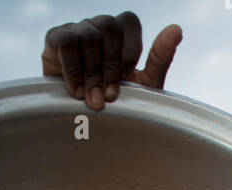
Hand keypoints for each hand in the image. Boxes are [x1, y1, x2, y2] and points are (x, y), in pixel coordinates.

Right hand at [42, 12, 182, 111]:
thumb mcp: (144, 86)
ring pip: (88, 35)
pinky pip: (66, 43)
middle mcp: (99, 28)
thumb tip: (177, 28)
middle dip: (112, 66)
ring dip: (92, 72)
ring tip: (93, 101)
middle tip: (111, 97)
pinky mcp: (55, 40)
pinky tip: (76, 91)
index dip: (131, 47)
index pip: (129, 21)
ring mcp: (77, 31)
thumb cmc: (117, 105)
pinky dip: (73, 69)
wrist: (83, 125)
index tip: (129, 75)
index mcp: (121, 36)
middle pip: (109, 26)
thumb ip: (159, 58)